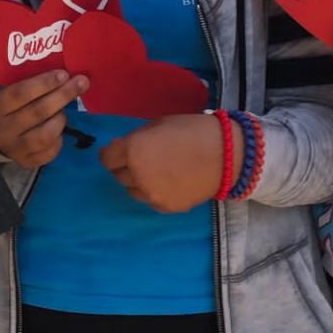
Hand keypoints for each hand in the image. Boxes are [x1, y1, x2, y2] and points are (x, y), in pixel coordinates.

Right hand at [0, 70, 87, 167]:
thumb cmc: (8, 107)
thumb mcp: (8, 92)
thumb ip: (30, 83)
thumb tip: (65, 75)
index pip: (21, 93)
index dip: (45, 83)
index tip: (64, 74)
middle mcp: (3, 130)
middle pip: (38, 112)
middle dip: (63, 95)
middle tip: (82, 82)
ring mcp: (15, 149)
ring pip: (46, 135)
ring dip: (60, 118)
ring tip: (63, 110)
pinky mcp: (27, 162)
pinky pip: (50, 151)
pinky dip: (59, 138)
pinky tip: (58, 129)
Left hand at [100, 113, 234, 212]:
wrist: (226, 155)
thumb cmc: (192, 131)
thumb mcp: (159, 125)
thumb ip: (137, 138)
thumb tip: (122, 147)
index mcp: (133, 150)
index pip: (106, 158)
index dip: (111, 152)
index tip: (118, 149)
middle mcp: (137, 175)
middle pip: (118, 175)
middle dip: (125, 165)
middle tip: (143, 157)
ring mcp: (151, 195)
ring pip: (132, 190)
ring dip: (138, 181)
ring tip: (158, 170)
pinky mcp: (165, 207)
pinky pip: (151, 200)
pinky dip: (155, 191)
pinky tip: (171, 180)